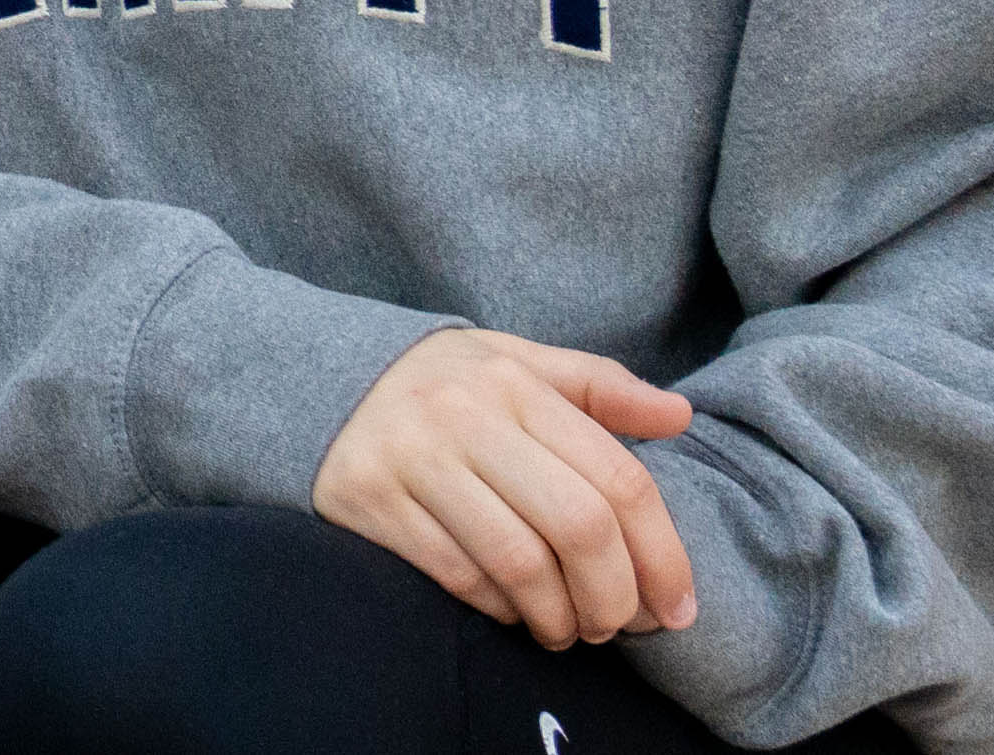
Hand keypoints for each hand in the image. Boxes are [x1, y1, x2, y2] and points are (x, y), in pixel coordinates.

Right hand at [313, 327, 701, 650]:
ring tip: (568, 629)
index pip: (618, 480)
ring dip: (559, 615)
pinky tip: (514, 611)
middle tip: (619, 626)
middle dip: (613, 597)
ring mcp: (412, 458)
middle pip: (577, 527)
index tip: (676, 606)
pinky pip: (457, 575)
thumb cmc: (444, 383)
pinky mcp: (368, 499)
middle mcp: (464, 416)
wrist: (314, 375)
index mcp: (515, 383)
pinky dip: (500, 608)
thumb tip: (679, 414)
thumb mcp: (518, 364)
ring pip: (519, 562)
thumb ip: (600, 386)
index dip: (662, 554)